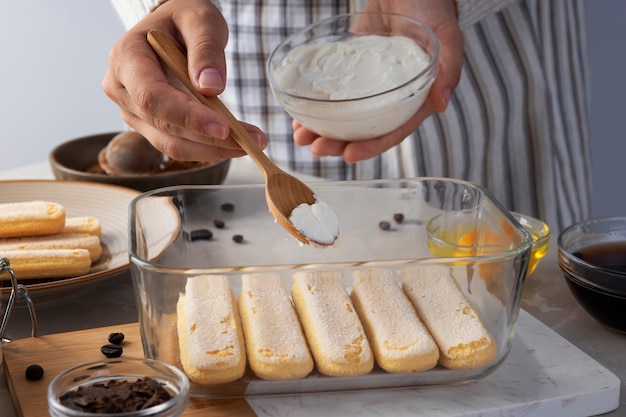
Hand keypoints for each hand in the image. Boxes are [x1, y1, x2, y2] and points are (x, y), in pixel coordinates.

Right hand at [102, 0, 266, 162]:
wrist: (171, 27)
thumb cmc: (183, 18)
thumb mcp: (199, 19)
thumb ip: (205, 48)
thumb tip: (211, 87)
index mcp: (126, 58)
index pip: (153, 97)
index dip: (188, 117)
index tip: (224, 128)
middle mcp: (122, 89)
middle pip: (164, 126)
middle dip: (210, 139)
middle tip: (252, 141)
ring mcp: (133, 111)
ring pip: (172, 144)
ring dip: (213, 149)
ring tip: (250, 143)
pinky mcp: (150, 125)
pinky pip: (179, 144)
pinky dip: (208, 147)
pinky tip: (236, 142)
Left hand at [293, 0, 462, 162]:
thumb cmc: (435, 8)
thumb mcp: (448, 36)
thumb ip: (449, 68)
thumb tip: (441, 103)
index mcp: (414, 99)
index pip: (393, 130)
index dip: (372, 146)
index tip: (349, 154)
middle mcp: (389, 98)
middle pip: (363, 129)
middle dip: (338, 142)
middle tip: (317, 148)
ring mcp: (367, 84)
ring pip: (344, 115)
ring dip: (322, 128)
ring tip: (301, 137)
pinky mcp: (350, 68)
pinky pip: (331, 90)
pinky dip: (316, 102)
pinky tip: (299, 113)